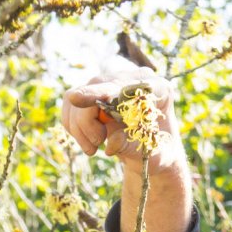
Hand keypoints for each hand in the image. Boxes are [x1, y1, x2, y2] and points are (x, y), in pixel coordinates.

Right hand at [61, 58, 184, 175]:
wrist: (155, 153)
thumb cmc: (160, 152)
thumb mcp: (152, 154)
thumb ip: (132, 146)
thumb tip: (110, 143)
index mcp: (157, 87)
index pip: (125, 85)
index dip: (100, 92)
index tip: (77, 99)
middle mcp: (132, 78)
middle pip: (97, 87)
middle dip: (88, 120)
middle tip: (96, 144)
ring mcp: (111, 82)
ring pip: (77, 95)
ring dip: (79, 127)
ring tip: (93, 148)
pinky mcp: (94, 92)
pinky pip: (71, 104)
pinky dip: (73, 126)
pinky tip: (88, 142)